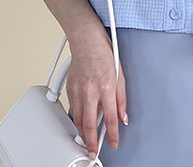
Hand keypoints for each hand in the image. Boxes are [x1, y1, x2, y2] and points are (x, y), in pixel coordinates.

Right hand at [66, 35, 127, 159]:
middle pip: (89, 124)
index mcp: (106, 87)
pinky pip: (72, 108)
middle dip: (91, 142)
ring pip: (78, 119)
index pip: (110, 118)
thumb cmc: (104, 52)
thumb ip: (121, 98)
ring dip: (82, 133)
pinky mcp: (69, 88)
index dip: (113, 134)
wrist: (86, 40)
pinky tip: (80, 122)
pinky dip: (76, 118)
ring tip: (87, 141)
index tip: (114, 142)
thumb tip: (123, 115)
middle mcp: (90, 91)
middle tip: (93, 152)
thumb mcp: (120, 74)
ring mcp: (78, 90)